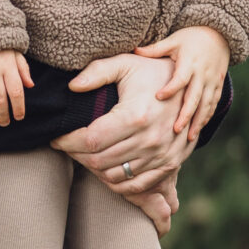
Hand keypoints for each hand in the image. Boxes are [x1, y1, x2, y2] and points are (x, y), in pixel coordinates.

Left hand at [54, 51, 195, 202]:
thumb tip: (72, 86)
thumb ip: (97, 71)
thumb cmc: (152, 71)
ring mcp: (161, 155)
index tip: (56, 138)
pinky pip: (135, 185)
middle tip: (68, 146)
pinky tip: (104, 167)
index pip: (90, 141)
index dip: (67, 143)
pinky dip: (115, 182)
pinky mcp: (170, 164)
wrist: (192, 84)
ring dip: (93, 169)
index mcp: (135, 116)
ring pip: (114, 176)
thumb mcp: (125, 63)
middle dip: (76, 156)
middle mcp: (149, 140)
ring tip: (84, 155)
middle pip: (98, 162)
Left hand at [136, 25, 229, 140]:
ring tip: (188, 137)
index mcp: (189, 62)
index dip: (171, 88)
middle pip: (195, 97)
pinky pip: (213, 104)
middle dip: (186, 114)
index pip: (180, 77)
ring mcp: (212, 81)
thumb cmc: (190, 37)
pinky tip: (198, 130)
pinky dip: (206, 117)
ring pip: (206, 104)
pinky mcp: (218, 86)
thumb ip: (155, 48)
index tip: (158, 97)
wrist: (219, 34)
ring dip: (197, 121)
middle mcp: (203, 74)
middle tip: (175, 130)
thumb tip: (134, 50)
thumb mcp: (173, 40)